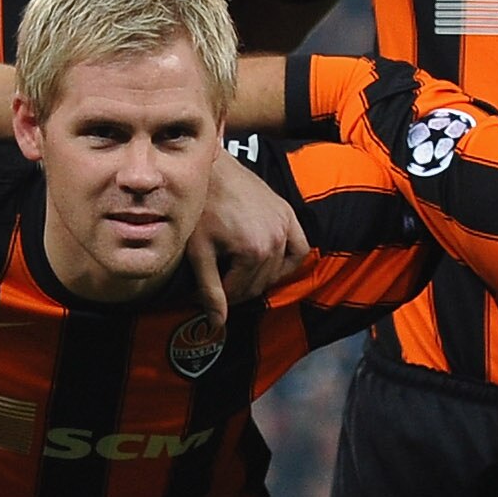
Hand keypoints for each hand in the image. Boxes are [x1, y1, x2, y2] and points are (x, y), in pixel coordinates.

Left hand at [186, 150, 310, 324]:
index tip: (203, 292)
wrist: (211, 170)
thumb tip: (217, 326)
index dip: (219, 297)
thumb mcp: (199, 252)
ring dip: (258, 277)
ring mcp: (286, 226)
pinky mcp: (289, 214)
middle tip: (218, 282)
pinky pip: (298, 249)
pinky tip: (268, 262)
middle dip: (237, 289)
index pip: (240, 293)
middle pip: (259, 284)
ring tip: (236, 272)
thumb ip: (210, 290)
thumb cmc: (200, 210)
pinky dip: (287, 260)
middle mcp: (276, 240)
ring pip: (277, 271)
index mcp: (254, 251)